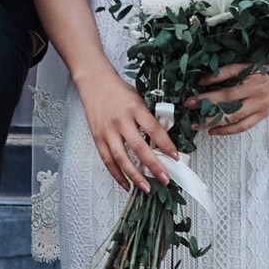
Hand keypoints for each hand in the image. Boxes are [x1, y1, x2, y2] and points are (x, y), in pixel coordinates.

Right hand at [72, 61, 179, 193]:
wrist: (93, 81)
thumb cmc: (118, 90)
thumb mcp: (138, 98)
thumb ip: (148, 118)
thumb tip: (163, 140)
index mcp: (134, 108)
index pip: (154, 129)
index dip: (166, 145)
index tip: (175, 157)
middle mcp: (120, 120)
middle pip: (138, 147)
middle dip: (153, 166)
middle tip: (165, 179)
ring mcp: (107, 131)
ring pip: (121, 158)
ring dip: (135, 176)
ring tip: (146, 188)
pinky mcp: (97, 138)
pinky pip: (107, 160)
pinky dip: (117, 175)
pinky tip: (126, 184)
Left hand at [194, 53, 268, 134]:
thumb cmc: (266, 66)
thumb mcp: (246, 64)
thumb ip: (225, 72)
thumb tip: (202, 80)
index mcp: (252, 77)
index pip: (227, 86)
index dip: (209, 90)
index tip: (192, 94)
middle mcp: (257, 94)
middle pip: (229, 105)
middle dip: (207, 108)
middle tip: (190, 110)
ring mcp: (261, 107)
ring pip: (235, 119)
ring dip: (215, 123)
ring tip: (198, 125)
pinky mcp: (263, 115)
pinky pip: (244, 127)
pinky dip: (228, 130)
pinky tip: (214, 130)